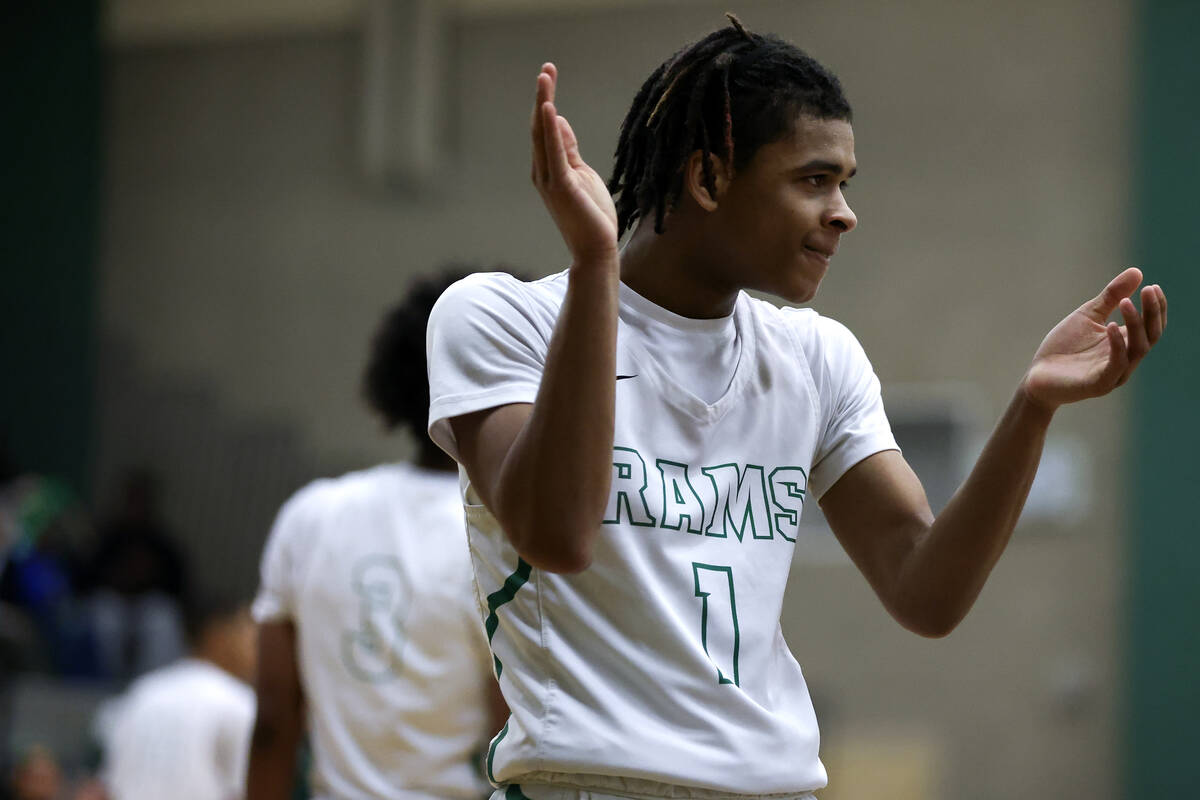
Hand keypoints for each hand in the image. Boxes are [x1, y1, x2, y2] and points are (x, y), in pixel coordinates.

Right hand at [530, 63, 618, 263]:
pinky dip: (550, 130)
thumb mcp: (581, 174)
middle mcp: (543, 171)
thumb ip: (569, 149)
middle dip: (543, 96)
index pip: (545, 129)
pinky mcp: (562, 186)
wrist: (596, 249)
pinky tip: (550, 109)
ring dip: (544, 105)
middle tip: (546, 69)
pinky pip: (554, 153)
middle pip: (540, 127)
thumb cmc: (591, 215)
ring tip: (544, 78)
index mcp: (548, 169)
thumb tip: (561, 122)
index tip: (549, 76)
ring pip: (543, 136)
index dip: (546, 101)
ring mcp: (550, 179)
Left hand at [1022, 267, 1166, 409]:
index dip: (1156, 308)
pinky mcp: (1098, 384)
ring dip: (1135, 324)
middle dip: (1152, 313)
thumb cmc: (1064, 347)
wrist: (1037, 376)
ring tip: (1125, 302)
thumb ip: (1111, 297)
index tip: (1152, 286)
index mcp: (1126, 344)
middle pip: (1150, 336)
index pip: (1152, 327)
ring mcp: (1114, 374)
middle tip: (1148, 290)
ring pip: (1137, 349)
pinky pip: (1116, 365)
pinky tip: (1111, 325)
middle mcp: (1126, 360)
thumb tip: (1137, 272)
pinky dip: (1117, 344)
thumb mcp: (1088, 315)